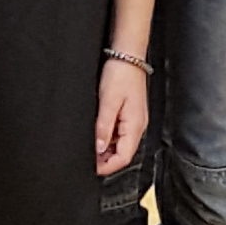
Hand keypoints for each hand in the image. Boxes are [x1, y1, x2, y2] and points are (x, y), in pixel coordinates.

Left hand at [92, 54, 147, 175]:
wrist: (128, 55)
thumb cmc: (120, 74)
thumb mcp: (108, 102)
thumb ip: (103, 127)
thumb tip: (98, 148)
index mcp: (135, 126)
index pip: (124, 157)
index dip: (108, 167)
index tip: (92, 169)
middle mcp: (138, 126)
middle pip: (123, 153)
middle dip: (106, 161)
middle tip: (87, 161)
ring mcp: (134, 120)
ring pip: (121, 145)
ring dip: (106, 150)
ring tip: (89, 150)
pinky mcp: (130, 114)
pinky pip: (120, 134)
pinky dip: (108, 139)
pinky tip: (97, 135)